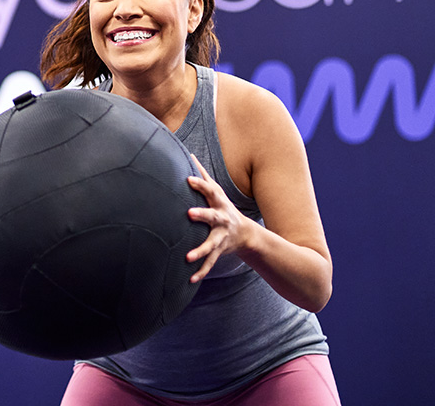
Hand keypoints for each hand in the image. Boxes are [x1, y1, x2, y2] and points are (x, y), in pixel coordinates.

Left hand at [185, 153, 251, 282]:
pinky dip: (201, 271)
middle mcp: (222, 220)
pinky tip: (190, 279)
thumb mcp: (217, 192)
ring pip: (211, 244)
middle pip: (212, 216)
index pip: (209, 190)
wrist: (246, 235)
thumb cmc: (223, 209)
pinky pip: (210, 263)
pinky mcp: (220, 251)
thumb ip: (203, 175)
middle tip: (189, 213)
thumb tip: (189, 155)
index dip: (200, 184)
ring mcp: (222, 237)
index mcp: (219, 203)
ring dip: (200, 250)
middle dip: (202, 214)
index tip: (188, 179)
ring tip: (188, 257)